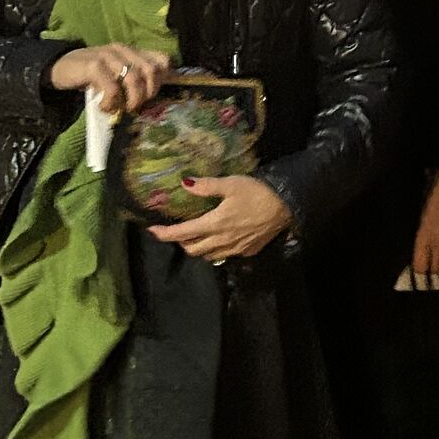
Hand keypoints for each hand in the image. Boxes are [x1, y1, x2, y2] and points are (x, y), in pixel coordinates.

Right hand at [47, 43, 170, 114]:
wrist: (59, 68)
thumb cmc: (91, 76)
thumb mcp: (116, 75)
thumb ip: (134, 79)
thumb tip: (153, 96)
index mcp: (132, 51)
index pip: (162, 60)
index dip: (163, 79)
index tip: (151, 97)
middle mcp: (123, 50)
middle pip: (152, 70)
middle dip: (148, 93)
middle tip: (134, 106)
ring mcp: (108, 56)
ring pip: (134, 78)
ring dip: (131, 100)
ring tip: (120, 109)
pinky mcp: (94, 66)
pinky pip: (112, 88)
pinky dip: (111, 103)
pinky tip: (104, 107)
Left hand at [150, 174, 293, 261]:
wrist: (286, 207)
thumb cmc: (257, 193)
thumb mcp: (231, 184)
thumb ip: (206, 186)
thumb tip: (184, 182)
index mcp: (214, 224)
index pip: (182, 233)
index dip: (164, 233)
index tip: (152, 230)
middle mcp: (221, 241)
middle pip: (192, 249)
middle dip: (180, 242)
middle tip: (176, 230)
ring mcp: (234, 249)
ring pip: (207, 255)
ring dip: (197, 247)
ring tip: (196, 234)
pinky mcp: (246, 252)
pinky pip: (224, 255)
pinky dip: (215, 249)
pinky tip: (219, 238)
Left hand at [408, 168, 438, 281]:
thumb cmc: (434, 195)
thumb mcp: (422, 217)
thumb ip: (422, 237)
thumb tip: (422, 252)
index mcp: (425, 236)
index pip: (421, 266)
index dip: (419, 268)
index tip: (419, 267)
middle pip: (437, 268)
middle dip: (433, 267)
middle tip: (431, 263)